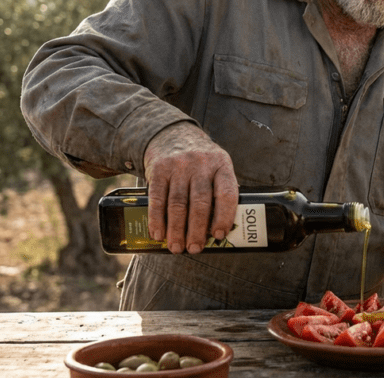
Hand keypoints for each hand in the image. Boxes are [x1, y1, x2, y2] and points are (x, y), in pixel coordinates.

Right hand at [143, 122, 238, 253]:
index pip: (226, 193)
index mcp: (221, 165)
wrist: (172, 134)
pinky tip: (158, 234)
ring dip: (176, 230)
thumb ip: (219, 191)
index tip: (219, 235)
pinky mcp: (159, 169)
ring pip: (178, 203)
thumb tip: (220, 232)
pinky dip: (156, 219)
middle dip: (197, 229)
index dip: (224, 216)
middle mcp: (201, 164)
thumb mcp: (216, 166)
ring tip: (176, 247)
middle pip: (200, 202)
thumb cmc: (200, 162)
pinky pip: (157, 198)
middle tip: (194, 249)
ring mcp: (179, 166)